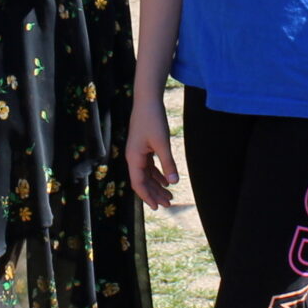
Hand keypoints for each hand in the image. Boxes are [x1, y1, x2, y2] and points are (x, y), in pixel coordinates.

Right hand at [125, 94, 178, 208]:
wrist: (147, 100)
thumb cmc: (153, 120)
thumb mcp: (162, 143)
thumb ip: (168, 163)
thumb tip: (173, 183)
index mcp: (134, 158)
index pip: (139, 184)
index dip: (148, 197)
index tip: (158, 207)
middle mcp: (133, 157)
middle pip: (143, 181)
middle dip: (155, 194)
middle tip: (169, 204)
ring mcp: (138, 152)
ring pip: (146, 175)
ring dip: (157, 185)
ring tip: (170, 196)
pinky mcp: (143, 147)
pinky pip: (149, 166)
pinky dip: (157, 174)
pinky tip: (166, 181)